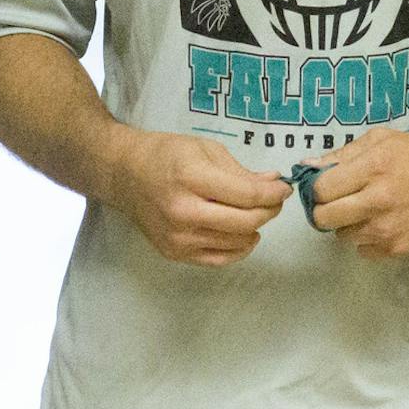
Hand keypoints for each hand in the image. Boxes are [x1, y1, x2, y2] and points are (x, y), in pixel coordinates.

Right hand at [107, 129, 288, 265]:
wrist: (124, 174)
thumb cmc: (165, 155)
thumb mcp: (205, 149)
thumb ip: (241, 171)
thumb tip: (274, 183)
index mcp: (190, 177)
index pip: (247, 194)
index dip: (273, 193)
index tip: (284, 188)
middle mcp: (183, 211)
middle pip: (246, 222)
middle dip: (269, 211)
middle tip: (275, 201)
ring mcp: (177, 236)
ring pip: (237, 243)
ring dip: (256, 228)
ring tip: (256, 213)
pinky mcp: (175, 253)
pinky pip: (220, 259)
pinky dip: (239, 248)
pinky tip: (243, 234)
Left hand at [309, 130, 408, 259]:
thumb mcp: (383, 140)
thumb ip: (343, 153)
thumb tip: (307, 167)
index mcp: (373, 168)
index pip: (321, 189)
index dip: (317, 189)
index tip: (324, 187)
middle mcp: (378, 201)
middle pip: (323, 218)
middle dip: (323, 210)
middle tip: (337, 203)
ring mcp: (388, 229)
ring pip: (342, 236)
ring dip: (347, 225)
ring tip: (366, 210)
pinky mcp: (398, 248)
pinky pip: (363, 250)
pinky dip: (366, 239)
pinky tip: (381, 224)